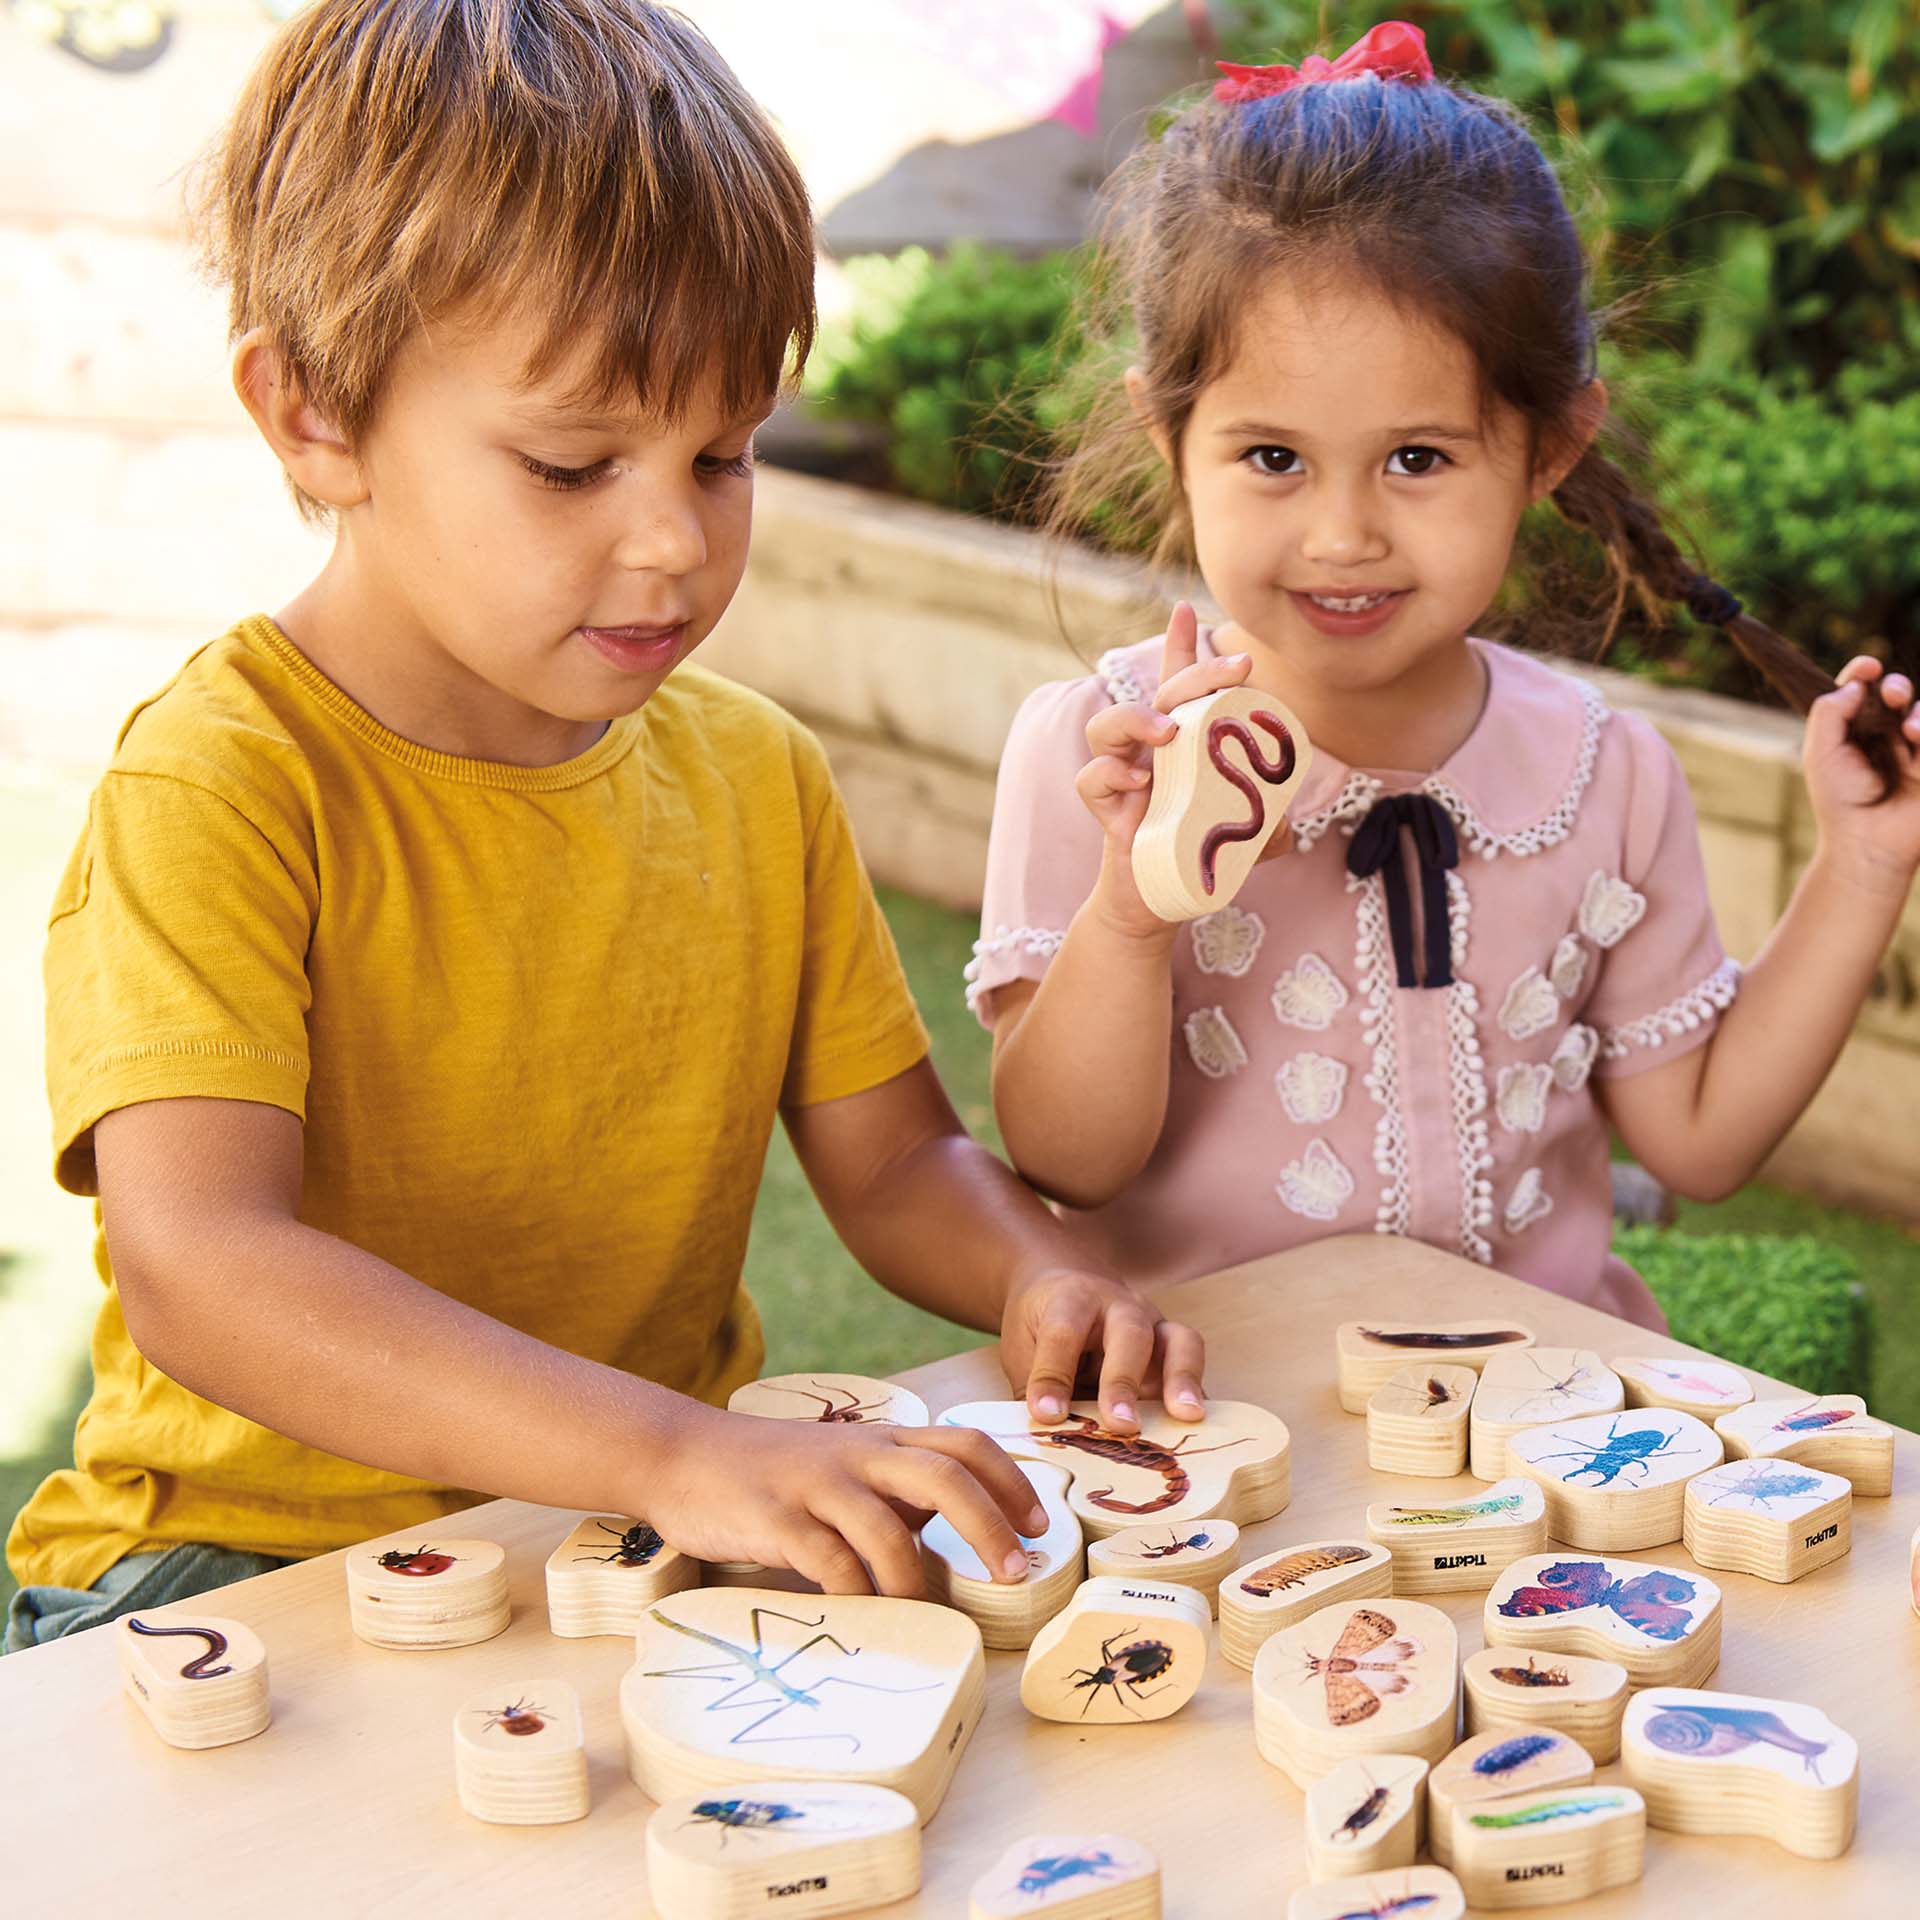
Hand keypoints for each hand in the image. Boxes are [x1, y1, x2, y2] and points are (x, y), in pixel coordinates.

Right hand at [649, 1403, 1046, 1598]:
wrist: (684, 1455)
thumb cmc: (774, 1470)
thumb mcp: (846, 1465)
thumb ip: (897, 1489)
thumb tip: (958, 1537)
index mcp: (883, 1440)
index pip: (966, 1444)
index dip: (1011, 1482)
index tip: (1039, 1526)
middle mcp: (858, 1455)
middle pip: (945, 1476)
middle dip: (990, 1525)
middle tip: (1015, 1572)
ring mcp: (816, 1485)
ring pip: (889, 1527)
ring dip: (921, 1578)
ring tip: (935, 1613)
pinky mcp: (775, 1518)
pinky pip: (829, 1561)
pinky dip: (856, 1594)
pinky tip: (865, 1617)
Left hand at [1000, 1264, 1206, 1433]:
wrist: (1067, 1283)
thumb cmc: (1043, 1322)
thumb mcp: (1023, 1345)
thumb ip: (1034, 1386)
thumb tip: (1044, 1432)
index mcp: (1071, 1299)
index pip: (1063, 1334)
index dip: (1053, 1376)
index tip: (1046, 1414)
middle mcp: (1119, 1306)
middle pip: (1129, 1334)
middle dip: (1124, 1381)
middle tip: (1122, 1424)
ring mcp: (1154, 1324)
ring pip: (1180, 1341)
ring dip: (1182, 1380)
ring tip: (1184, 1416)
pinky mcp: (1175, 1348)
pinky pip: (1194, 1369)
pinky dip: (1197, 1397)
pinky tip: (1194, 1429)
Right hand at [1078, 602, 1283, 939]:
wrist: (1159, 905)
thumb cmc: (1200, 857)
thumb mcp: (1250, 841)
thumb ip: (1271, 824)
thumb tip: (1284, 817)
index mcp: (1184, 744)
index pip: (1178, 684)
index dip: (1180, 645)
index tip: (1187, 609)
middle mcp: (1149, 752)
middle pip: (1160, 693)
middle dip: (1194, 671)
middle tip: (1236, 670)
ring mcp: (1123, 778)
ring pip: (1107, 726)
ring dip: (1137, 718)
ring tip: (1169, 733)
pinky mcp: (1106, 812)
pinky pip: (1092, 779)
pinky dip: (1110, 774)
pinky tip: (1138, 784)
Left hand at [1805, 658, 1919, 893]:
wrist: (1866, 843)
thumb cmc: (1839, 801)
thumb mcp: (1822, 755)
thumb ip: (1830, 714)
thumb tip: (1854, 683)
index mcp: (1854, 728)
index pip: (1860, 689)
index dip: (1863, 671)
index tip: (1867, 666)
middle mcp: (1885, 733)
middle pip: (1897, 693)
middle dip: (1897, 686)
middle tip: (1891, 694)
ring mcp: (1914, 749)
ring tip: (1909, 730)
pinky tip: (1918, 738)